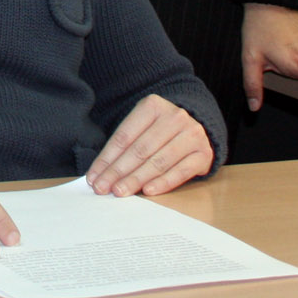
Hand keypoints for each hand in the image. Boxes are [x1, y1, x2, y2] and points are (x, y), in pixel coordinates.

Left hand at [85, 93, 214, 196]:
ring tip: (121, 191)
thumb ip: (123, 147)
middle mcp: (174, 117)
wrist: (197, 128)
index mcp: (153, 106)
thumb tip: (98, 174)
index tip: (93, 177)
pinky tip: (147, 191)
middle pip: (140, 149)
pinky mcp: (204, 153)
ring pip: (159, 161)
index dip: (107, 158)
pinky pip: (181, 171)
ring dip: (137, 179)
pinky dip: (163, 182)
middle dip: (118, 171)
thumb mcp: (141, 128)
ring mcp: (192, 134)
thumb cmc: (160, 131)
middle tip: (103, 188)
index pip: (124, 136)